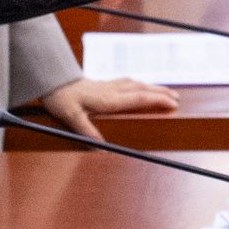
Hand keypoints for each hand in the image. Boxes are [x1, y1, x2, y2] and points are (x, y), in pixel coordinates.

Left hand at [39, 77, 179, 139]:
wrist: (52, 80)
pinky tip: (141, 87)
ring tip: (165, 92)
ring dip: (152, 87)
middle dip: (160, 93)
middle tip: (176, 99)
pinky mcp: (104, 84)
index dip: (156, 100)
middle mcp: (112, 90)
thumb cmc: (61, 99)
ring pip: (136, 84)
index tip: (172, 104)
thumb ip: (86, 131)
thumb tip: (102, 148)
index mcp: (108, 99)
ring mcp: (108, 86)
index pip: (138, 98)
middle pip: (141, 89)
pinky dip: (140, 85)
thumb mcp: (71, 117)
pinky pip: (128, 83)